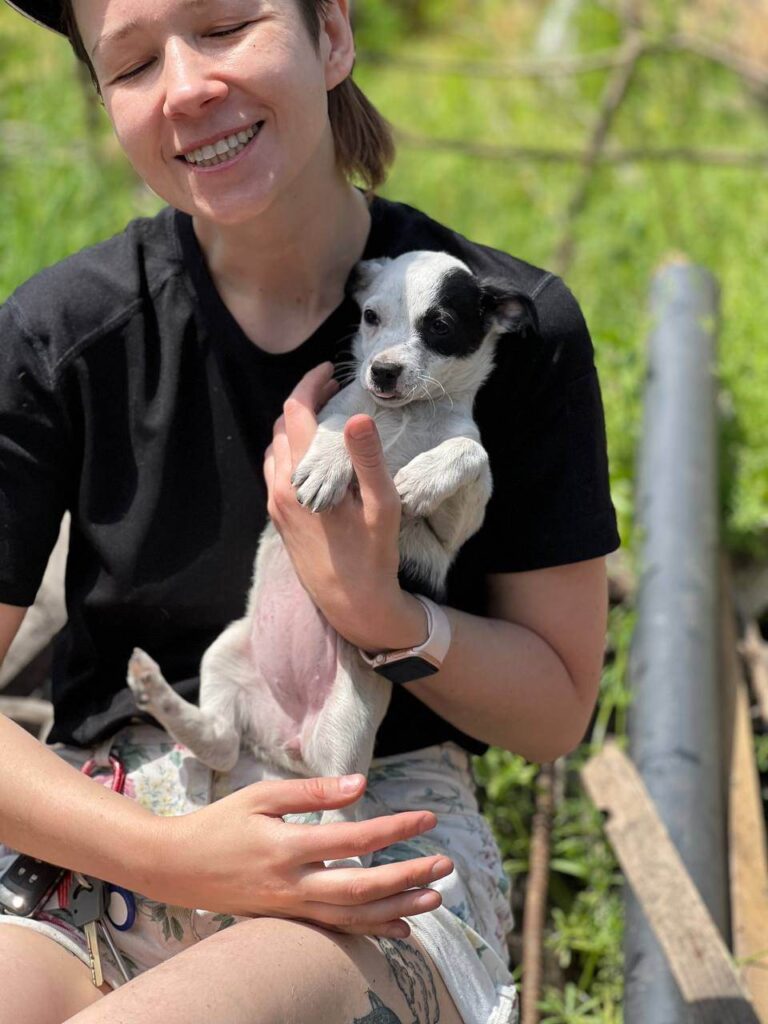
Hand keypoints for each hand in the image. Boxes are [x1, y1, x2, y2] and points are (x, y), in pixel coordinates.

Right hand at [149, 774, 452, 938]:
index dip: (394, 829)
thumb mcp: (261, 796)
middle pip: (361, 889)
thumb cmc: (221, 823)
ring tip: (435, 898)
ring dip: (398, 908)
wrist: (177, 867)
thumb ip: (312, 792)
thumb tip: (360, 784)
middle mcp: (293, 885)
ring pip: (353, 917)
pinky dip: (371, 929)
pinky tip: (400, 926)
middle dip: (407, 877)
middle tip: (444, 865)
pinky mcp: (289, 919)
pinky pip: (337, 929)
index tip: (427, 818)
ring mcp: (291, 908)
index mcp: (286, 848)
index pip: (354, 840)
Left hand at [263, 363, 426, 650]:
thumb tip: (358, 415)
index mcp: (300, 479)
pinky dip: (292, 451)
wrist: (353, 606)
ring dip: (296, 427)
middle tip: (335, 391)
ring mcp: (276, 505)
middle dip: (305, 402)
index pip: (294, 412)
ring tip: (328, 418)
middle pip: (280, 427)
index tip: (331, 371)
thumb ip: (367, 458)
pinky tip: (318, 456)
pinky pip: (277, 471)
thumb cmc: (373, 556)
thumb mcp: (382, 506)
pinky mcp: (279, 519)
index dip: (310, 384)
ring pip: (275, 449)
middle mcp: (279, 488)